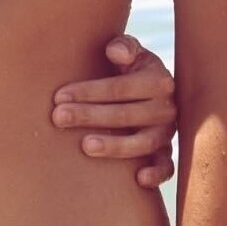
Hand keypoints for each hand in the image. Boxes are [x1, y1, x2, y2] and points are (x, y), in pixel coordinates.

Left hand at [52, 34, 175, 186]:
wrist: (147, 90)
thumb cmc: (129, 70)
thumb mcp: (130, 53)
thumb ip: (123, 47)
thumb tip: (115, 52)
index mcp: (158, 80)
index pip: (121, 87)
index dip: (89, 92)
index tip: (59, 96)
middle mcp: (166, 107)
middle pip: (127, 114)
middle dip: (90, 116)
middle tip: (59, 118)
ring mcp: (167, 133)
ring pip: (144, 143)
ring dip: (115, 146)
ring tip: (85, 146)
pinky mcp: (166, 153)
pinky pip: (167, 166)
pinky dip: (157, 174)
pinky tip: (138, 178)